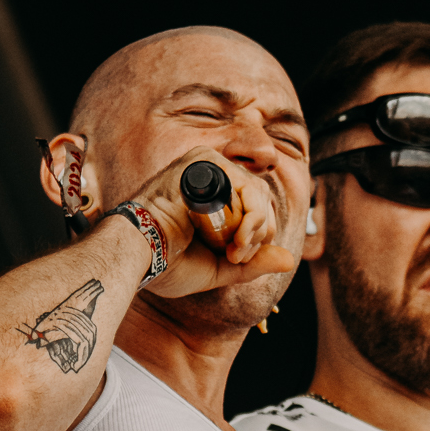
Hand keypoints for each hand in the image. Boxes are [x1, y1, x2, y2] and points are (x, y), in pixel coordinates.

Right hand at [126, 148, 296, 299]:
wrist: (138, 255)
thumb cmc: (169, 263)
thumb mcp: (221, 268)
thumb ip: (254, 263)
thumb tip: (290, 260)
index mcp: (214, 194)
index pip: (258, 207)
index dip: (259, 235)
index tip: (237, 258)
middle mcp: (212, 175)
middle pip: (261, 197)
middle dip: (259, 233)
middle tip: (236, 255)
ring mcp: (207, 165)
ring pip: (257, 192)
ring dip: (254, 228)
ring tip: (232, 250)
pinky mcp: (203, 162)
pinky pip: (244, 185)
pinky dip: (248, 216)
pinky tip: (233, 238)